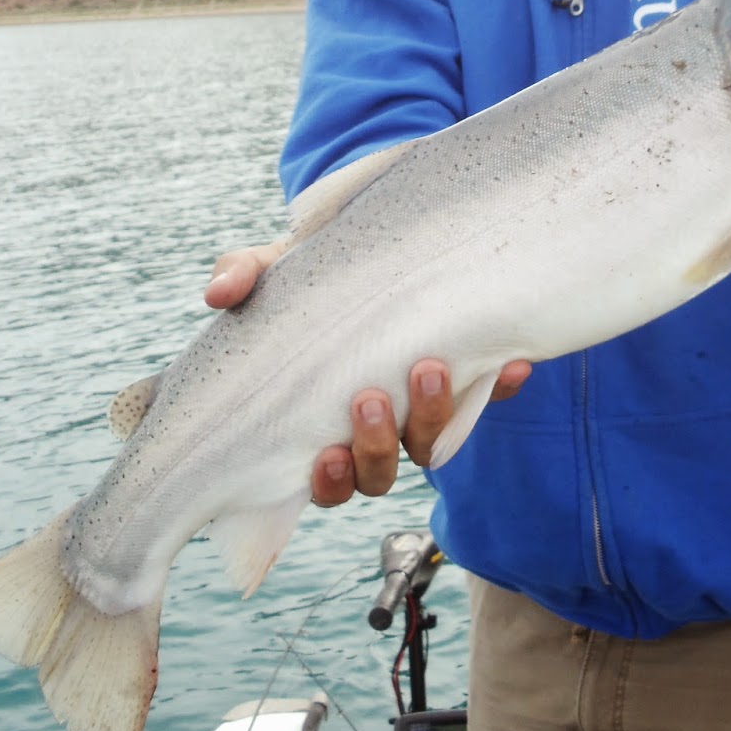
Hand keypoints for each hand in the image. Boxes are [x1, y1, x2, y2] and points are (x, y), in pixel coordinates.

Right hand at [204, 245, 530, 506]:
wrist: (377, 251)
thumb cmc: (312, 279)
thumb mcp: (274, 269)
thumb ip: (243, 274)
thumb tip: (217, 292)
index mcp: (324, 425)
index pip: (327, 478)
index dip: (329, 479)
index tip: (325, 453)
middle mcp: (376, 431)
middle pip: (379, 473)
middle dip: (377, 445)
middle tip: (371, 398)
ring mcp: (424, 409)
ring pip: (431, 447)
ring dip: (432, 417)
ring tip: (430, 369)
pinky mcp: (471, 379)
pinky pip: (491, 396)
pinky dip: (504, 385)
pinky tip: (514, 363)